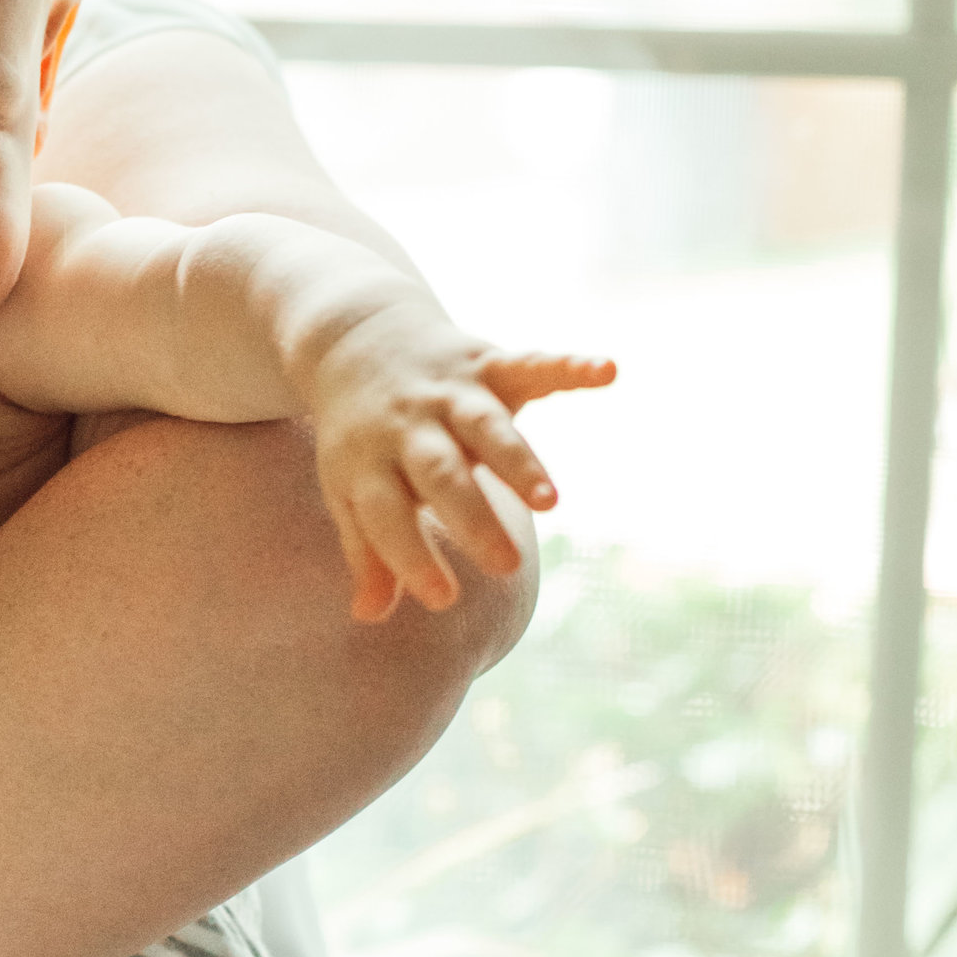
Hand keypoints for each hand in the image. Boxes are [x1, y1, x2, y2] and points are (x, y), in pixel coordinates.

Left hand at [309, 321, 614, 621]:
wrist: (358, 339)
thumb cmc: (363, 439)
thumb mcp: (351, 490)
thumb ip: (368, 551)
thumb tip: (369, 616)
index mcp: (368, 463)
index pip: (386, 516)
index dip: (410, 557)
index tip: (443, 600)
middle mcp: (407, 426)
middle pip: (439, 474)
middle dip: (472, 519)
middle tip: (505, 566)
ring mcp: (449, 393)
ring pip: (483, 427)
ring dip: (517, 461)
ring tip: (548, 502)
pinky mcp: (485, 363)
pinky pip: (529, 363)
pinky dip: (568, 366)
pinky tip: (606, 372)